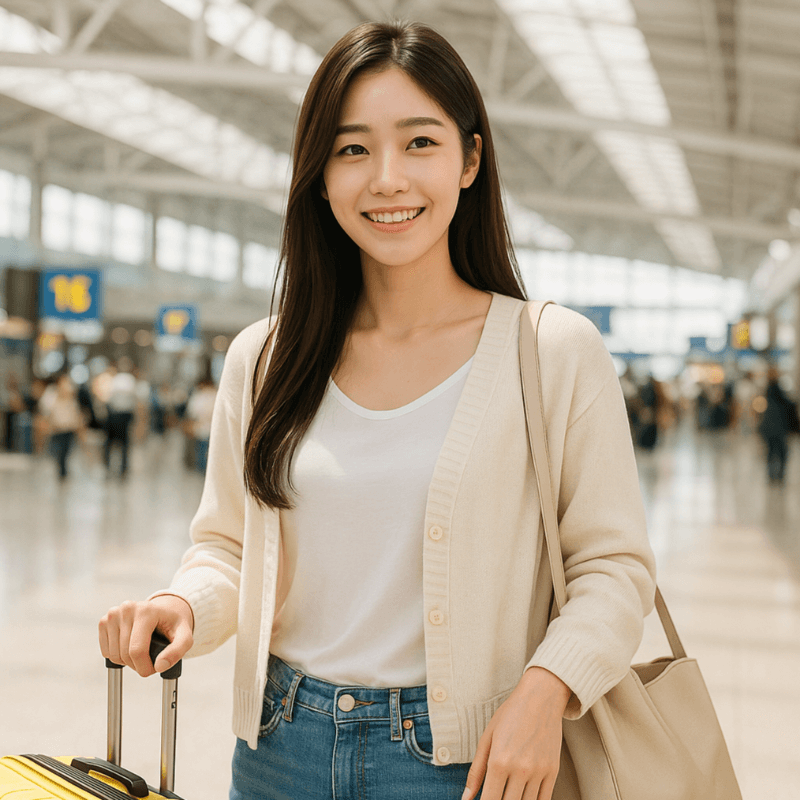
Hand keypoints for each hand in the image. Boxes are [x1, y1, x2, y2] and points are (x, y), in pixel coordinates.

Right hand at [99, 595, 193, 676]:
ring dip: (127, 662)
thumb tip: (160, 666)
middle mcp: (127, 609)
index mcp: (146, 611)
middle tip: (150, 660)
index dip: (145, 667)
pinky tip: (130, 646)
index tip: (155, 668)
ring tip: (142, 652)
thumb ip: (177, 651)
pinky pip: (106, 651)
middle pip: (124, 655)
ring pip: (113, 655)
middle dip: (138, 665)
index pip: (137, 650)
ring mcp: (114, 614)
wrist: (165, 610)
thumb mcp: (185, 636)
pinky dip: (117, 655)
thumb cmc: (174, 623)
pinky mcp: (104, 621)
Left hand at [461, 668, 569, 799]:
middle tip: (496, 795)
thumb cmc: (510, 714)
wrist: (541, 697)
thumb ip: (476, 771)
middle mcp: (520, 769)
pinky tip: (523, 796)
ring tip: (508, 793)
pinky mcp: (553, 771)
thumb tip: (466, 797)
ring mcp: (538, 771)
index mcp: (499, 761)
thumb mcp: (487, 737)